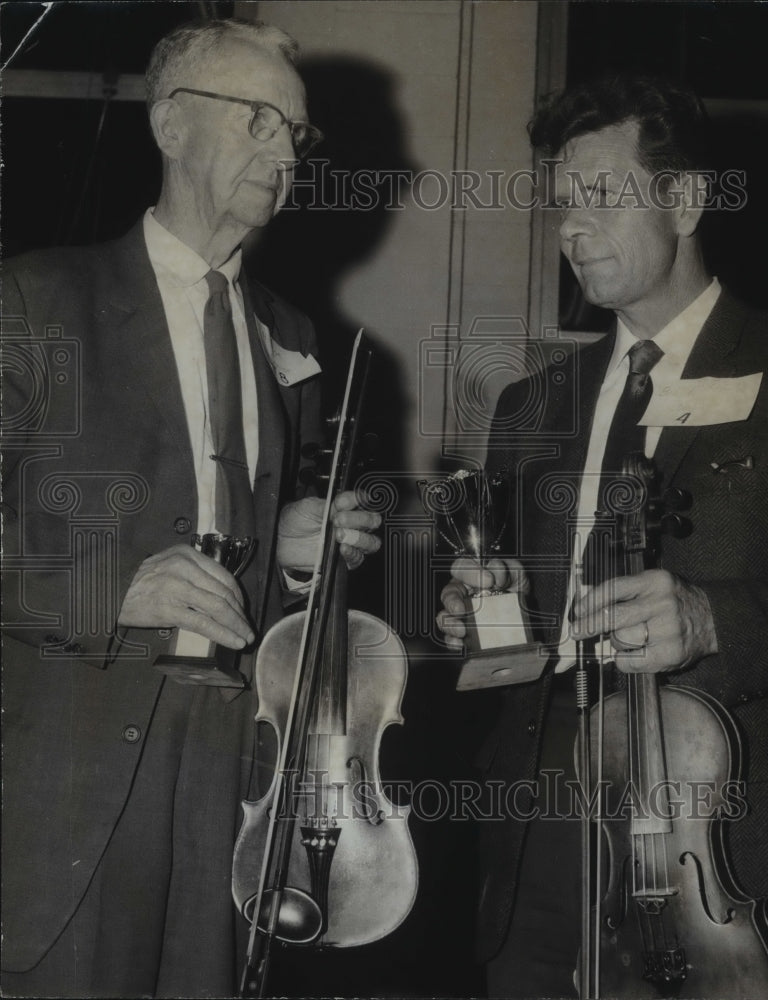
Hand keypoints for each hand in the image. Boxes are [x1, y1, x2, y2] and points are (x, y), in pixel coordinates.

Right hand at [117, 544, 255, 648]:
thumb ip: (193, 574)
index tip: (243, 611)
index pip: (224, 576)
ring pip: (218, 608)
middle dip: (240, 614)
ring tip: (244, 638)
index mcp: (186, 554)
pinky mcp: (169, 608)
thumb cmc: (140, 582)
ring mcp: (177, 587)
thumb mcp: (168, 565)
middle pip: (224, 593)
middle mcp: (184, 567)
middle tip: (247, 628)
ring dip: (236, 626)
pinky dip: (222, 634)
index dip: (239, 597)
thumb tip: (221, 597)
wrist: (109, 591)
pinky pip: (203, 623)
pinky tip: (233, 641)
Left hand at [276, 491, 380, 573]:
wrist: (283, 544)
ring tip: (339, 534)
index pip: (361, 501)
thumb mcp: (306, 507)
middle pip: (372, 521)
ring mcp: (349, 542)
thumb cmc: (295, 523)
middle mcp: (351, 524)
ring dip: (358, 537)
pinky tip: (342, 547)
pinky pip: (357, 558)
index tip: (342, 502)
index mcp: (344, 507)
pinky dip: (352, 552)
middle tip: (339, 518)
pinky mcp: (344, 559)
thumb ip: (325, 505)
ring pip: (370, 541)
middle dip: (359, 518)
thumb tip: (339, 505)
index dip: (356, 500)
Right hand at [437, 556, 528, 649]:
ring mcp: (461, 614)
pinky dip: (453, 642)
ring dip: (450, 624)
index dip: (470, 572)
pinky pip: (451, 638)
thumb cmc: (515, 589)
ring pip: (444, 617)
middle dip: (452, 603)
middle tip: (463, 610)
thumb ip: (505, 568)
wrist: (526, 613)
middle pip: (448, 595)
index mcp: (471, 575)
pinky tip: (461, 644)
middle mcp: (462, 594)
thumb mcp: (515, 572)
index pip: (461, 567)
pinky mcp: (464, 633)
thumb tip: (496, 575)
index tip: (489, 581)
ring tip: (462, 630)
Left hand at [570, 569, 717, 672]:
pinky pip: (630, 661)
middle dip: (589, 625)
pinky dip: (624, 660)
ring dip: (616, 642)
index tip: (578, 611)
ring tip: (629, 638)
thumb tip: (587, 601)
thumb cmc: (675, 602)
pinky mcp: (670, 653)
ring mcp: (667, 630)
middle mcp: (661, 603)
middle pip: (613, 616)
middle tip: (577, 631)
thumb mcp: (653, 585)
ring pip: (620, 639)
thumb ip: (625, 591)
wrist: (712, 620)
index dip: (590, 601)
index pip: (613, 589)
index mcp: (654, 582)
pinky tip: (633, 653)